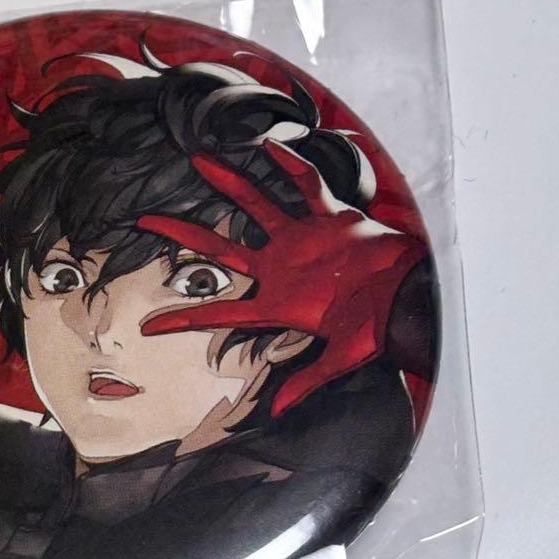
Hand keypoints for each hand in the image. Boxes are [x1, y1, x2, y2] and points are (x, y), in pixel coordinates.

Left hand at [136, 141, 426, 416]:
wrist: (414, 299)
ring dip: (229, 184)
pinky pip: (309, 187)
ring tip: (198, 161)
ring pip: (256, 206)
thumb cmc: (378, 329)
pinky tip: (271, 147)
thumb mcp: (341, 358)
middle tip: (145, 221)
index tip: (148, 328)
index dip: (183, 321)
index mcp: (277, 305)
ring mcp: (302, 242)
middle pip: (219, 249)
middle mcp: (281, 269)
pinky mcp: (331, 220)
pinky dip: (292, 168)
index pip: (220, 315)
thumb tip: (280, 410)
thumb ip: (308, 380)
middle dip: (182, 235)